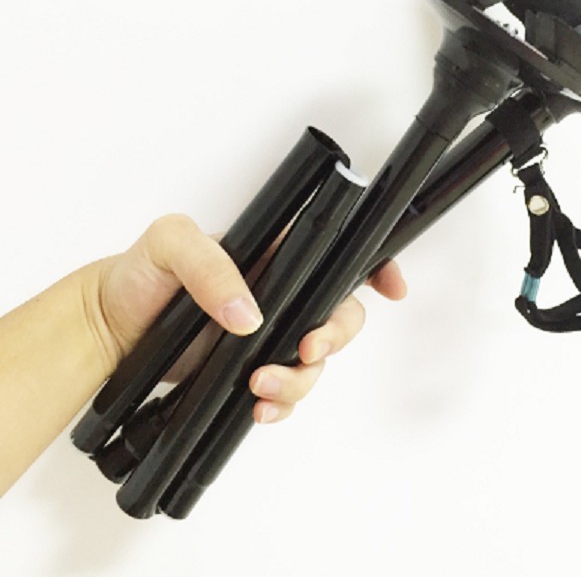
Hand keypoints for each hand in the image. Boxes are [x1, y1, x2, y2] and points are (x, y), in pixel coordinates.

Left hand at [90, 214, 406, 424]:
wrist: (111, 331)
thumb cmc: (140, 275)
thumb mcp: (169, 245)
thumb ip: (211, 266)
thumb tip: (251, 315)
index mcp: (275, 257)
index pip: (337, 254)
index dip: (373, 269)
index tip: (391, 289)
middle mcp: (281, 295)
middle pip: (341, 314)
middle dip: (338, 335)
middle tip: (307, 347)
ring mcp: (270, 336)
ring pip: (316, 361)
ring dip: (302, 378)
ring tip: (261, 386)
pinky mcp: (251, 372)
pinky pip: (288, 394)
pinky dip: (282, 406)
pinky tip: (259, 411)